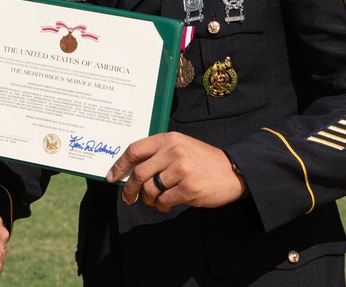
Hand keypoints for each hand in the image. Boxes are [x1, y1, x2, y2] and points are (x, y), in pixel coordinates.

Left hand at [106, 132, 245, 211]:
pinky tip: (167, 204)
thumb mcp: (180, 147)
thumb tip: (130, 170)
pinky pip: (164, 201)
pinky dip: (162, 206)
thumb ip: (158, 154)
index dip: (120, 165)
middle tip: (128, 198)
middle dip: (129, 189)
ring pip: (150, 189)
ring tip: (155, 200)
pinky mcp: (189, 188)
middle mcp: (173, 152)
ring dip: (148, 199)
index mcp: (168, 139)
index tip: (112, 177)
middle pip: (139, 173)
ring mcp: (181, 170)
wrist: (233, 170)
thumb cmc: (202, 160)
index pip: (134, 150)